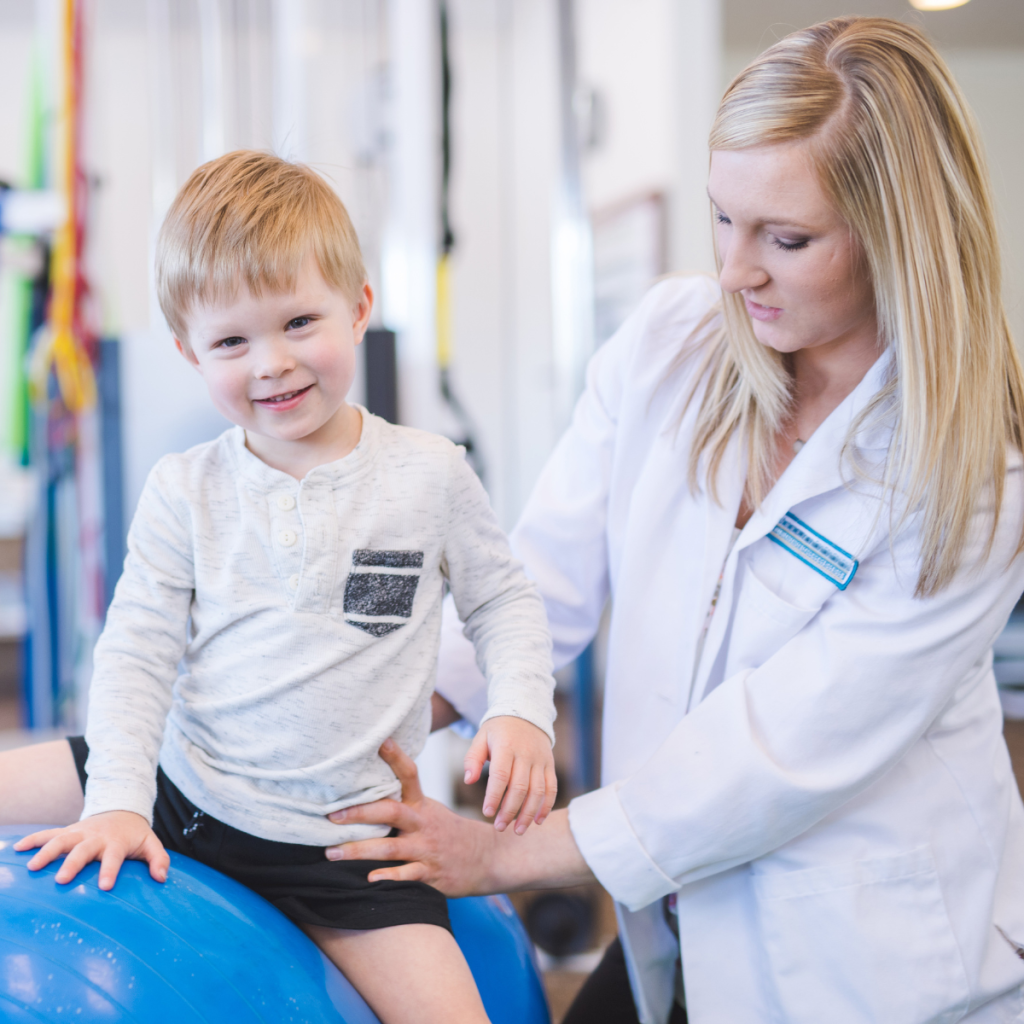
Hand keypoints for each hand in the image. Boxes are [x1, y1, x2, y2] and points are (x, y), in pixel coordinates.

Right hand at [13, 811, 169, 890]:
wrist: (121, 810)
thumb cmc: (134, 835)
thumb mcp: (151, 843)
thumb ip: (158, 859)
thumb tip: (162, 878)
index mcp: (117, 842)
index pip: (114, 856)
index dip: (110, 870)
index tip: (105, 886)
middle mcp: (96, 837)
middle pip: (83, 849)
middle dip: (72, 863)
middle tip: (61, 880)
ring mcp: (80, 833)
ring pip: (62, 840)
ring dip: (46, 852)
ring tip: (32, 867)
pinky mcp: (68, 832)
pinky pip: (48, 834)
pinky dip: (33, 840)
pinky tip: (17, 849)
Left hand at [326, 739, 495, 894]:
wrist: (486, 857)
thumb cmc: (447, 831)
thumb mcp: (430, 810)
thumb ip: (404, 801)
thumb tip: (368, 785)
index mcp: (422, 804)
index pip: (410, 775)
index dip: (396, 758)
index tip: (380, 742)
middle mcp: (423, 823)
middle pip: (391, 812)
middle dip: (360, 813)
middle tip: (332, 815)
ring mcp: (426, 848)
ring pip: (390, 848)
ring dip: (358, 850)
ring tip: (331, 853)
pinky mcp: (431, 873)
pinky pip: (407, 875)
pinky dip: (389, 877)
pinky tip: (369, 878)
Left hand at [464, 715, 556, 833]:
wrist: (525, 712)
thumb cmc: (498, 730)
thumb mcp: (481, 737)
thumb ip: (472, 758)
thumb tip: (468, 780)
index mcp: (506, 746)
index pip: (501, 775)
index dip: (494, 796)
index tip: (487, 813)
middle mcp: (526, 754)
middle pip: (520, 787)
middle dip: (510, 811)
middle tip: (499, 827)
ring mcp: (540, 760)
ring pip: (538, 791)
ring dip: (528, 814)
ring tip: (517, 831)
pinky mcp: (549, 765)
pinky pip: (551, 788)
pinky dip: (546, 806)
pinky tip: (537, 821)